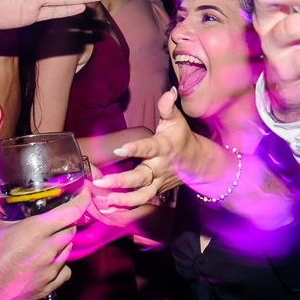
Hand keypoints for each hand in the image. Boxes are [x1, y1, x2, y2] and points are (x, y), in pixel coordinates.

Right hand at [0, 188, 87, 299]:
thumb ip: (2, 206)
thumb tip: (4, 191)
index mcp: (36, 230)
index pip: (71, 212)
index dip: (81, 200)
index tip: (84, 193)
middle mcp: (48, 249)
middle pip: (71, 229)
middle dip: (65, 222)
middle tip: (52, 221)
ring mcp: (51, 269)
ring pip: (68, 248)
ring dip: (61, 242)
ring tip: (43, 242)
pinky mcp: (50, 285)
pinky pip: (65, 269)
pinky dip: (60, 264)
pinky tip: (46, 262)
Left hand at [92, 88, 187, 208]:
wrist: (197, 162)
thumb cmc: (181, 137)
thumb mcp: (176, 120)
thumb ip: (167, 107)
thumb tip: (168, 91)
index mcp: (162, 147)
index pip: (148, 148)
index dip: (134, 149)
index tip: (118, 150)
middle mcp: (159, 167)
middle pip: (140, 177)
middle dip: (121, 181)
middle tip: (102, 182)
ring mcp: (158, 182)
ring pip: (141, 194)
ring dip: (122, 199)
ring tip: (105, 200)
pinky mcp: (156, 191)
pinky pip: (140, 202)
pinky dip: (125, 207)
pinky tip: (107, 208)